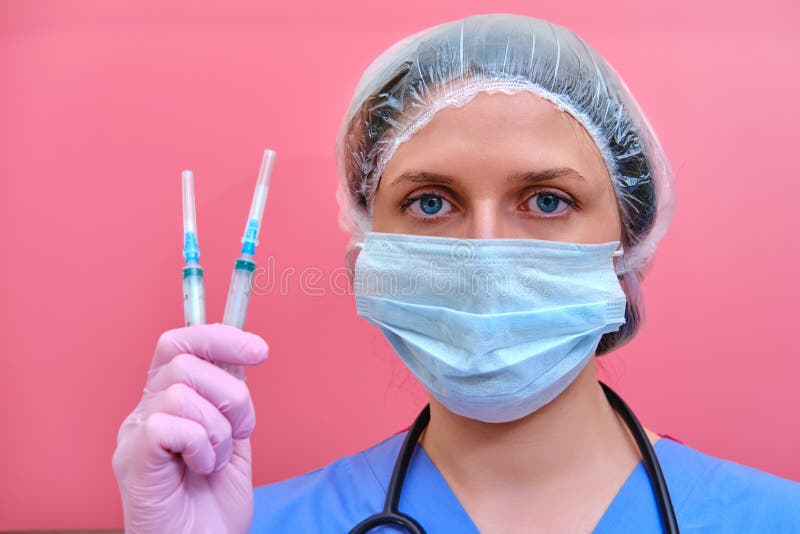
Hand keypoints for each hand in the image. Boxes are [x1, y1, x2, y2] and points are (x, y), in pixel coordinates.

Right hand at [112, 323, 268, 532]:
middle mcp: (146, 411)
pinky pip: (169, 424)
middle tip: (239, 432)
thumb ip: (228, 397)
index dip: (219, 337)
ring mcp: (135, 434)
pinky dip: (199, 445)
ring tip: (215, 460)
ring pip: (181, 391)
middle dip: (231, 395)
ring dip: (217, 429)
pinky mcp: (134, 458)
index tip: (258, 350)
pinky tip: (200, 467)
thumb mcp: (233, 437)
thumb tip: (239, 356)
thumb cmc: (213, 505)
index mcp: (168, 401)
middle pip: (185, 361)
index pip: (180, 343)